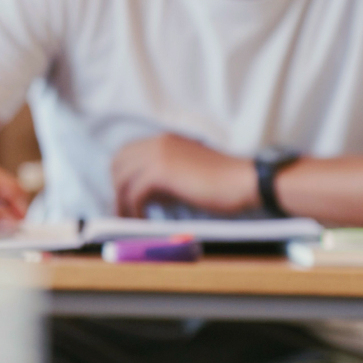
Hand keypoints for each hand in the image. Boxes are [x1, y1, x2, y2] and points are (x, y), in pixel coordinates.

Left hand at [112, 134, 253, 216]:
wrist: (245, 181)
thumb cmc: (222, 183)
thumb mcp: (186, 174)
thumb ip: (165, 178)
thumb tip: (143, 194)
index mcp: (164, 140)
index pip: (126, 153)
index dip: (121, 176)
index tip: (123, 198)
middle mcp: (158, 142)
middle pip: (118, 165)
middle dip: (117, 189)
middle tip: (122, 213)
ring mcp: (158, 154)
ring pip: (123, 180)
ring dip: (123, 203)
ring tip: (129, 222)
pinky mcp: (161, 171)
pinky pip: (134, 192)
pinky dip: (134, 209)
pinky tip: (142, 221)